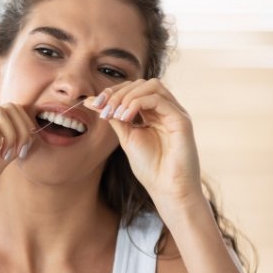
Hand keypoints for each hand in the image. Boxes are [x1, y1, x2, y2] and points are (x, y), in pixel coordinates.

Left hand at [85, 79, 203, 210]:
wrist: (167, 188)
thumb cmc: (150, 167)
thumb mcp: (126, 137)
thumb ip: (113, 117)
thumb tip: (91, 101)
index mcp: (153, 113)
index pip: (133, 89)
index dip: (113, 92)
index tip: (94, 103)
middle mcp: (166, 109)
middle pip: (142, 84)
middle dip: (118, 93)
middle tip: (102, 108)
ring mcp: (175, 113)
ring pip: (152, 86)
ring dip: (127, 96)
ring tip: (114, 114)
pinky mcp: (181, 119)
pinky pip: (158, 100)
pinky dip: (137, 103)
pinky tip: (125, 118)